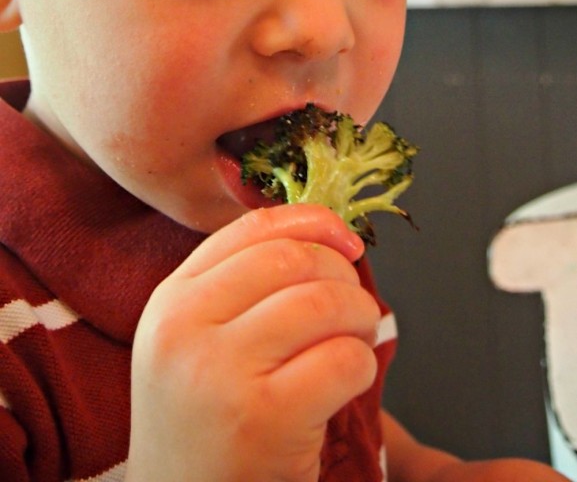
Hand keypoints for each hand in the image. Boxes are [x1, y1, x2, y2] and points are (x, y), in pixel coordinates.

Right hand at [126, 204, 379, 481]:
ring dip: (359, 318)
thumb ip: (240, 287)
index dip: (312, 223)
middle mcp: (185, 328)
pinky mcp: (264, 419)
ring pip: (323, 303)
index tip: (345, 240)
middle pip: (291, 258)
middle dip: (342, 275)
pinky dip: (361, 366)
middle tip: (353, 307)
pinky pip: (343, 360)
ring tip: (355, 341)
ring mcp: (220, 372)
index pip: (251, 229)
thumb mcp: (194, 344)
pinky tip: (345, 386)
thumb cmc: (206, 428)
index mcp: (170, 302)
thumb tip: (325, 232)